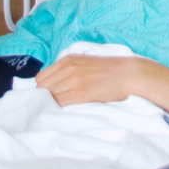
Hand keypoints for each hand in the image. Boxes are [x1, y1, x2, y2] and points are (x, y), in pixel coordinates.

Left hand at [35, 54, 151, 107]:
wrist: (127, 74)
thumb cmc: (107, 71)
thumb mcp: (83, 63)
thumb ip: (67, 70)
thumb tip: (52, 84)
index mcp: (67, 60)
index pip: (40, 78)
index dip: (43, 88)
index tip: (49, 95)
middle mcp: (67, 68)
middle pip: (42, 87)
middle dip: (44, 96)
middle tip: (54, 103)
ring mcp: (73, 80)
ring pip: (49, 95)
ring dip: (51, 103)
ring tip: (61, 107)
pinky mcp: (80, 93)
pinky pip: (59, 102)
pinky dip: (59, 107)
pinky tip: (67, 109)